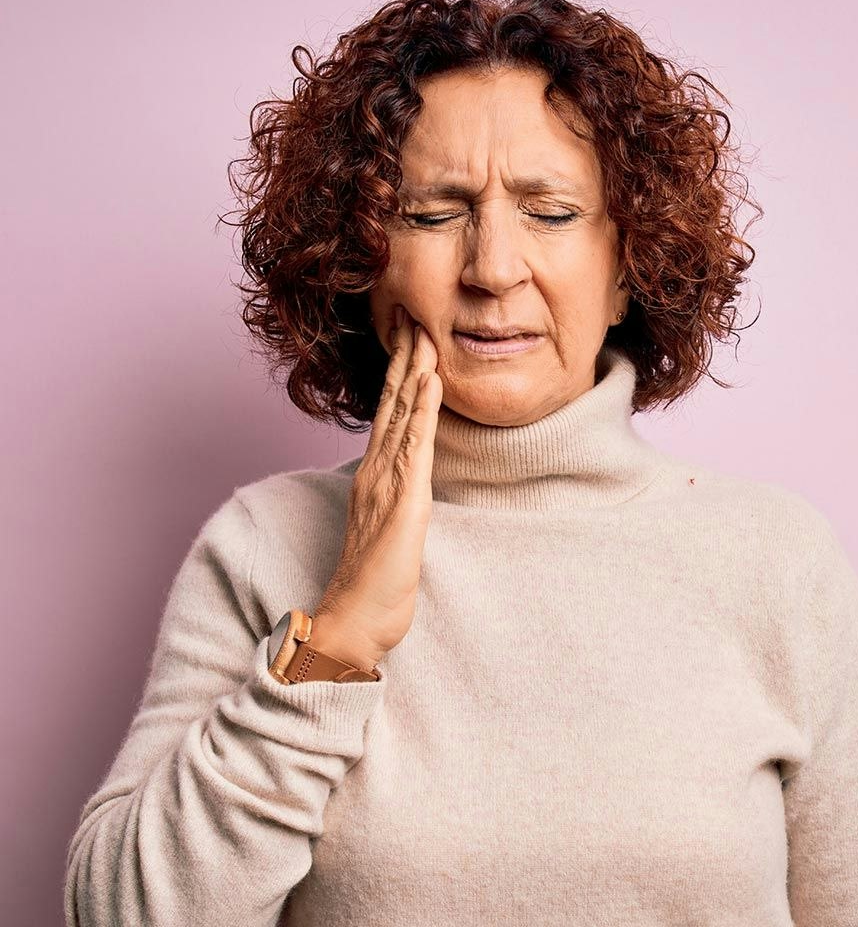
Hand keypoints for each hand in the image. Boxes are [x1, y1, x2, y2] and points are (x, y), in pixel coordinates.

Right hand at [313, 305, 441, 663]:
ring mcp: (387, 483)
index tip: (409, 336)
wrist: (353, 619)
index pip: (389, 412)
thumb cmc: (371, 580)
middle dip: (405, 355)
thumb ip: (393, 496)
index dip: (400, 372)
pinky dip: (424, 410)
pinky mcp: (403, 502)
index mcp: (375, 474)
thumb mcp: (386, 527)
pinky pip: (415, 447)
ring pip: (403, 414)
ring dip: (414, 369)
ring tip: (424, 331)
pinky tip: (431, 381)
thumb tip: (408, 477)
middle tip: (412, 311)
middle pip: (393, 401)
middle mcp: (377, 470)